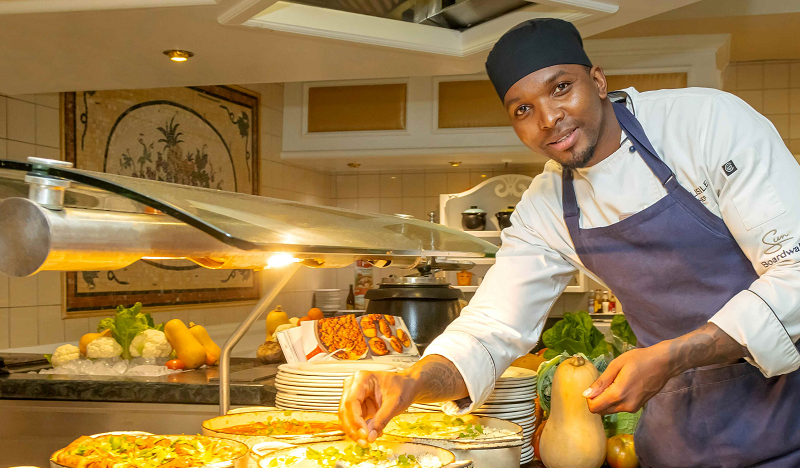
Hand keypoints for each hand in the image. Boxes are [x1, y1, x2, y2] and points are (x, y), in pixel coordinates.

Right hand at [338, 370, 416, 446]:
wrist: (407, 386)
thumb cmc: (402, 387)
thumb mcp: (395, 403)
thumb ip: (382, 419)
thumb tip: (370, 436)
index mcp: (362, 379)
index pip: (352, 401)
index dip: (356, 420)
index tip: (364, 434)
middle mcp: (353, 386)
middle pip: (344, 410)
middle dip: (353, 429)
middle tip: (364, 442)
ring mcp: (353, 396)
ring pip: (345, 417)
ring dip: (354, 432)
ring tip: (367, 441)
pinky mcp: (356, 406)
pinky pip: (352, 421)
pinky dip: (358, 430)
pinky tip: (370, 435)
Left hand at [583, 323, 746, 414]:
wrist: (664, 363)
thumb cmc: (639, 360)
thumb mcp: (616, 365)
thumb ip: (601, 382)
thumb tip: (586, 394)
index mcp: (618, 394)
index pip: (595, 408)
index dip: (589, 399)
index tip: (594, 386)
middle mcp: (625, 406)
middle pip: (602, 411)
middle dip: (597, 400)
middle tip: (603, 383)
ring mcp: (633, 408)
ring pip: (611, 410)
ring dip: (607, 400)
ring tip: (615, 382)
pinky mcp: (638, 407)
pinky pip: (621, 407)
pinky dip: (616, 400)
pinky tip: (623, 385)